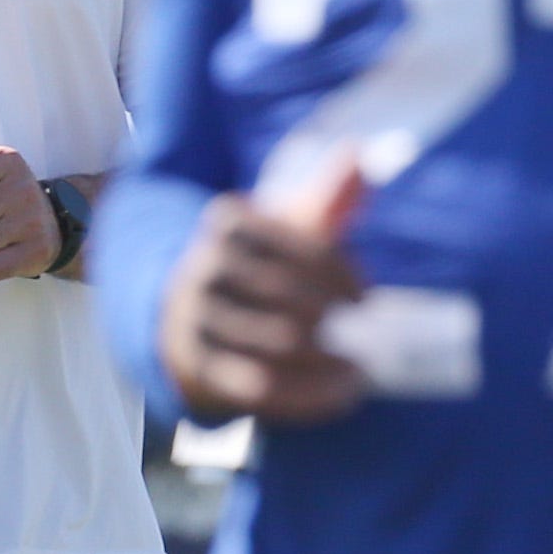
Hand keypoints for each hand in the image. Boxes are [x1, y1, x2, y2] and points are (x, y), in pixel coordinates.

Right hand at [160, 188, 368, 424]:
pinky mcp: (196, 365)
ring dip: (328, 365)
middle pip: (289, 297)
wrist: (182, 315)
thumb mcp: (283, 226)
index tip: (368, 300)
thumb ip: (325, 198)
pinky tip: (338, 399)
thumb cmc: (254, 266)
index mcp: (229, 221)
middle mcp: (205, 265)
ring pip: (276, 345)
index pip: (299, 246)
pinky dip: (305, 397)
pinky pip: (258, 386)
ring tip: (360, 374)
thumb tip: (359, 155)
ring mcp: (195, 317)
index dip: (341, 276)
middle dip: (335, 323)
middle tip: (370, 341)